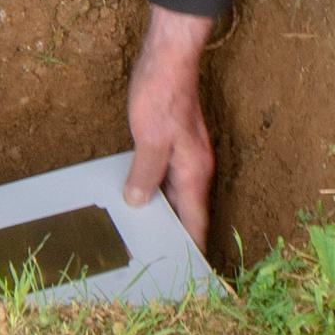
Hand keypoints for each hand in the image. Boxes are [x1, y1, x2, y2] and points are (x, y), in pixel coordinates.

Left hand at [123, 5, 215, 250]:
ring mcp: (186, 153)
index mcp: (194, 172)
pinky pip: (167, 174)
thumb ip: (145, 175)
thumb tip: (139, 204)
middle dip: (175, 236)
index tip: (191, 278)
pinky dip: (155, 189)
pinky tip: (138, 194)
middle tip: (158, 262)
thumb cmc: (162, 94)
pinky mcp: (174, 140)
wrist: (169, 56)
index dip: (193, 250)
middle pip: (187, 211)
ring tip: (144, 235)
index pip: (196, 222)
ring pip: (176, 193)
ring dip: (163, 212)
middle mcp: (195, 167)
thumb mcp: (150, 139)